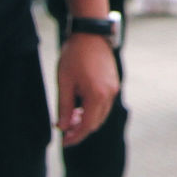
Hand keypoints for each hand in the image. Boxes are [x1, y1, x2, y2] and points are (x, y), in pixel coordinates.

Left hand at [56, 32, 119, 146]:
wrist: (90, 34)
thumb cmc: (75, 56)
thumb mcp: (64, 82)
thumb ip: (64, 107)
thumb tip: (62, 127)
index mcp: (97, 95)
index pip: (87, 126)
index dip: (74, 136)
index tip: (63, 142)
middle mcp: (109, 94)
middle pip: (96, 123)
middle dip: (80, 129)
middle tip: (63, 129)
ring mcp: (114, 88)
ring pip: (101, 114)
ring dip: (87, 120)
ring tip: (70, 117)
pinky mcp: (114, 83)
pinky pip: (105, 104)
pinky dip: (93, 110)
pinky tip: (80, 105)